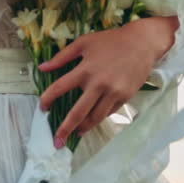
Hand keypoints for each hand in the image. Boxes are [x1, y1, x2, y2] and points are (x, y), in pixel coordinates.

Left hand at [36, 15, 179, 148]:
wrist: (142, 43)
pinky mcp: (125, 97)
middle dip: (65, 129)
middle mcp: (98, 84)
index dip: (48, 99)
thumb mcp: (83, 43)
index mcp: (85, 70)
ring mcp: (113, 93)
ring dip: (83, 128)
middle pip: (78, 112)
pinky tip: (92, 120)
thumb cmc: (110, 41)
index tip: (42, 108)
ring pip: (95, 117)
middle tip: (57, 142)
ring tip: (76, 133)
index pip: (60, 88)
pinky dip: (99, 118)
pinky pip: (108, 112)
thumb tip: (41, 68)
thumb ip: (61, 57)